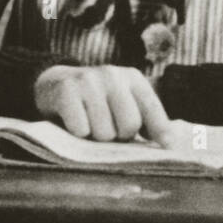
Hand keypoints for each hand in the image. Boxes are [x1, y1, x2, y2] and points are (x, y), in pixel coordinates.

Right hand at [33, 64, 173, 145]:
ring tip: (90, 123)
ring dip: (96, 137)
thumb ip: (144, 118)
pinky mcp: (67, 91)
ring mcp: (88, 81)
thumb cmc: (96, 101)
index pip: (151, 107)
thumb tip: (169, 144)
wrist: (54, 83)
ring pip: (104, 132)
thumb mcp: (122, 101)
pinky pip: (81, 130)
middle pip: (129, 125)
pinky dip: (77, 133)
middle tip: (108, 128)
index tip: (169, 148)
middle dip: (119, 136)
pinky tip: (73, 121)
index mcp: (132, 77)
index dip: (161, 130)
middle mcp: (113, 75)